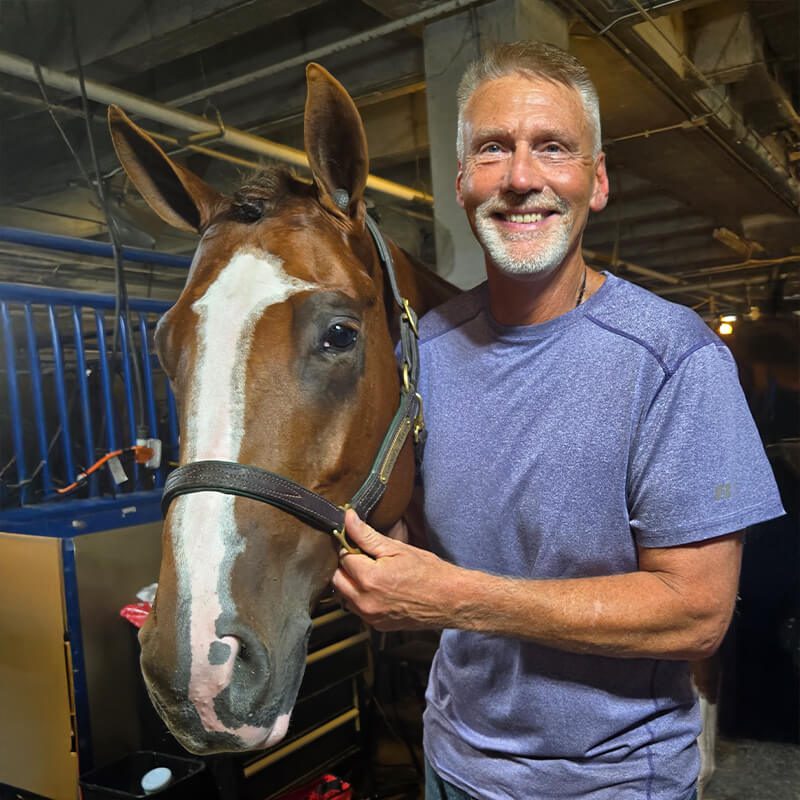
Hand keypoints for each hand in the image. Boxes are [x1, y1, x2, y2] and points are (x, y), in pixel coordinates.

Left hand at [332, 509, 456, 629]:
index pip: (343, 557)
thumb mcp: (398, 548)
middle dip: (347, 566)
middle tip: (366, 558)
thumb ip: (367, 535)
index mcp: (370, 579)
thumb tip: (348, 519)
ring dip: (352, 583)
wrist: (450, 600)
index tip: (361, 544)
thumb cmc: (429, 572)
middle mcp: (366, 601)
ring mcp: (371, 616)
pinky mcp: (377, 626)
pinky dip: (362, 598)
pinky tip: (379, 589)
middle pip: (338, 578)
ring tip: (373, 574)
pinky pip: (357, 609)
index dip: (351, 547)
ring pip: (345, 595)